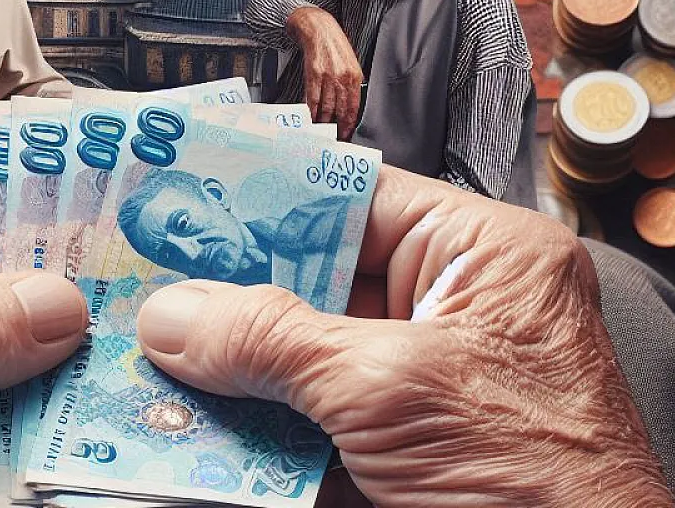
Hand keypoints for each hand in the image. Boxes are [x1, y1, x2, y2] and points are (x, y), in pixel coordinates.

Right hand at [138, 167, 673, 507]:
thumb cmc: (536, 482)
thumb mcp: (390, 388)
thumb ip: (273, 341)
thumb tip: (172, 315)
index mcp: (482, 258)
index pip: (353, 199)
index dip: (264, 197)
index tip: (182, 195)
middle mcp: (448, 310)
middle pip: (312, 279)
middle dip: (228, 288)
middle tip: (138, 278)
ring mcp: (415, 385)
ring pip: (297, 355)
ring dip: (225, 362)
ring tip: (141, 346)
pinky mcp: (391, 451)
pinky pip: (302, 420)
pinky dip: (245, 426)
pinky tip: (181, 417)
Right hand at [287, 6, 362, 139]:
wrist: (320, 29)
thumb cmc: (335, 46)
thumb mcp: (351, 64)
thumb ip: (352, 83)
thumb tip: (350, 104)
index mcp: (355, 76)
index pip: (353, 107)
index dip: (349, 124)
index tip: (346, 134)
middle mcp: (342, 78)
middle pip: (340, 110)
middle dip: (337, 127)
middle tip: (333, 137)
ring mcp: (327, 77)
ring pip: (326, 107)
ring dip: (323, 122)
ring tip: (321, 131)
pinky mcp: (313, 74)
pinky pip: (313, 98)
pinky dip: (312, 111)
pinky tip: (311, 118)